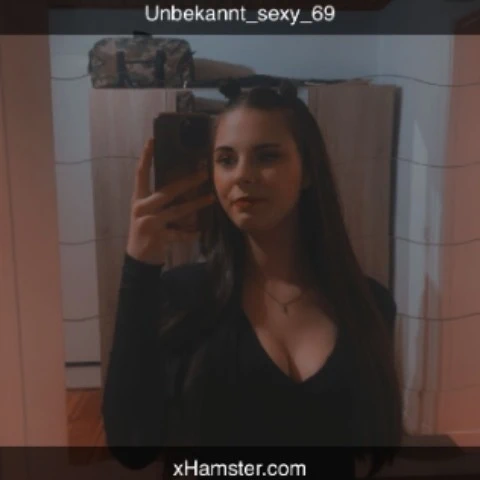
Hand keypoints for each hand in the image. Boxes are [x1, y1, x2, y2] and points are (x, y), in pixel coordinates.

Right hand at [126, 138, 214, 264]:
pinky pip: (179, 233)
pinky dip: (190, 233)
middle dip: (187, 182)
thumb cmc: (145, 230)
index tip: (152, 140)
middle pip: (167, 191)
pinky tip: (200, 231)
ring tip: (210, 198)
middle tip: (203, 173)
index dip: (146, 157)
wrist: (138, 258)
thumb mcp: (146, 212)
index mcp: (138, 199)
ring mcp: (150, 223)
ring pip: (177, 210)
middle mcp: (142, 208)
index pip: (140, 174)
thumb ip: (157, 199)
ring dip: (196, 204)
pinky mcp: (158, 237)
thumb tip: (180, 184)